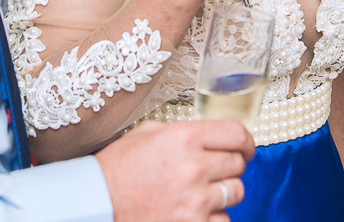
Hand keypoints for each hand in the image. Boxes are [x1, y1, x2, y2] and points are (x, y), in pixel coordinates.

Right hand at [96, 119, 253, 221]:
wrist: (98, 202)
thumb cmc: (118, 168)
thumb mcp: (148, 133)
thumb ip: (183, 131)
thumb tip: (209, 135)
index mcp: (184, 137)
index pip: (236, 133)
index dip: (246, 141)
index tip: (245, 147)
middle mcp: (194, 167)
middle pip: (238, 163)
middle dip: (229, 166)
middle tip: (213, 170)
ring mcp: (195, 200)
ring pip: (235, 192)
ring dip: (223, 192)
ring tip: (201, 191)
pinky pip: (223, 221)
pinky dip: (213, 217)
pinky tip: (194, 210)